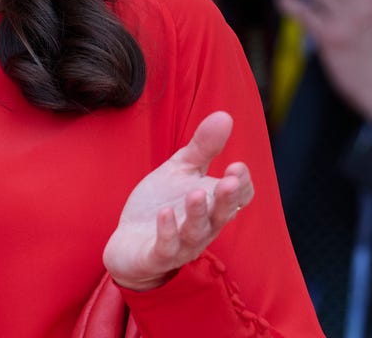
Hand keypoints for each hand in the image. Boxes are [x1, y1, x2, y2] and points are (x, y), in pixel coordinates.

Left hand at [102, 111, 252, 290]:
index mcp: (213, 204)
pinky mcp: (157, 256)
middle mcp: (204, 226)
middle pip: (221, 215)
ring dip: (197, 214)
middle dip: (227, 198)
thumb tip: (225, 115)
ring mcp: (182, 244)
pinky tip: (165, 213)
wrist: (130, 243)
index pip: (239, 197)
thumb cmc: (163, 203)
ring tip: (195, 193)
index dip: (242, 184)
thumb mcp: (181, 170)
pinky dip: (167, 231)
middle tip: (230, 179)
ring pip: (196, 232)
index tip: (237, 166)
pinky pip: (166, 247)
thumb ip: (203, 147)